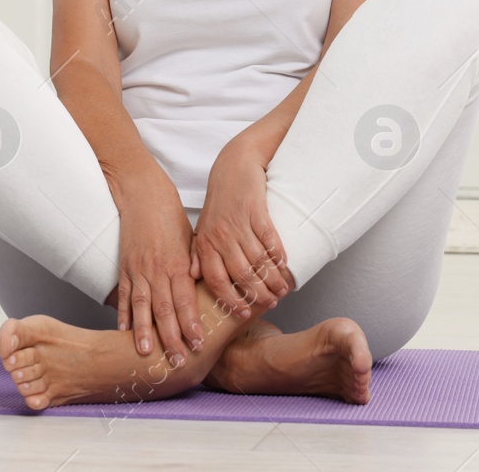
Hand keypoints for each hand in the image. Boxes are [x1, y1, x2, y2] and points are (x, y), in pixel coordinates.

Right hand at [110, 173, 203, 364]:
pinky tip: (124, 333)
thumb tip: (210, 289)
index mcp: (178, 263)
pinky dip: (124, 315)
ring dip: (144, 332)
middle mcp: (158, 270)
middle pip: (165, 310)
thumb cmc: (171, 217)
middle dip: (171, 337)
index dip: (191, 323)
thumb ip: (195, 267)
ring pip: (142, 307)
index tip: (199, 344)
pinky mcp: (125, 268)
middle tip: (177, 360)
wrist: (143, 196)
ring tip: (146, 353)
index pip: (186, 300)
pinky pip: (125, 296)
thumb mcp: (191, 240)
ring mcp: (139, 270)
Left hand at [194, 136, 288, 318]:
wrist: (234, 165)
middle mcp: (220, 236)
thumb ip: (198, 252)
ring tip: (282, 289)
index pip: (217, 281)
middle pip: (242, 275)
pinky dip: (279, 256)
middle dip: (259, 295)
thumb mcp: (203, 227)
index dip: (231, 300)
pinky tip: (285, 266)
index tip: (245, 313)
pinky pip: (270, 240)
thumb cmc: (220, 200)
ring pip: (258, 261)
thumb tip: (193, 277)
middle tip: (272, 303)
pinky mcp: (256, 211)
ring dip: (273, 279)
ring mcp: (239, 223)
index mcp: (205, 243)